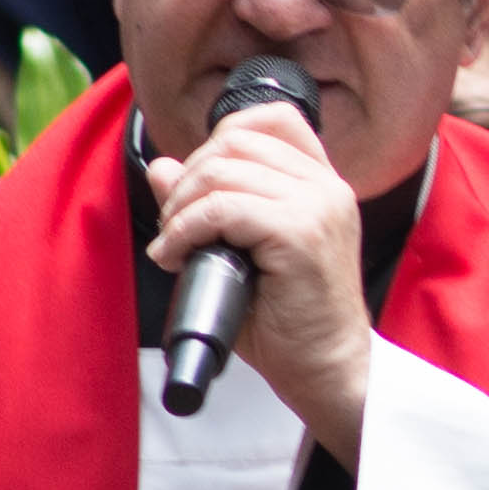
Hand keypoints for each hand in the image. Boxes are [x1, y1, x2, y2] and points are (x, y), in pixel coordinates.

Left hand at [144, 94, 374, 457]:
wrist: (326, 369)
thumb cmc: (289, 321)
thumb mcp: (242, 250)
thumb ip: (206, 204)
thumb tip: (162, 168)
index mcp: (322, 183)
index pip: (272, 119)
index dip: (220, 140)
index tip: (199, 189)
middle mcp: (326, 187)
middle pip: (234, 141)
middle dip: (187, 180)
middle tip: (175, 228)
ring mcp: (318, 207)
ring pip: (221, 172)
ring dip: (180, 209)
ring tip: (174, 247)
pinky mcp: (301, 235)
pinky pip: (221, 209)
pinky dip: (185, 231)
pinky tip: (177, 257)